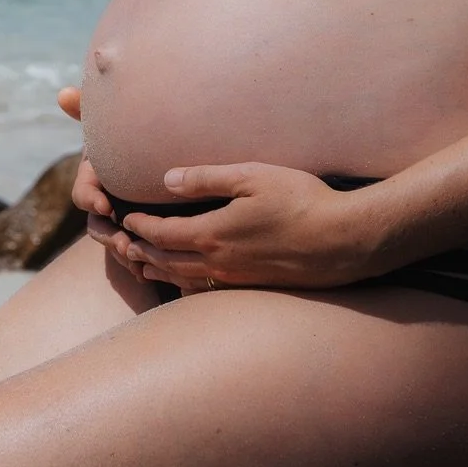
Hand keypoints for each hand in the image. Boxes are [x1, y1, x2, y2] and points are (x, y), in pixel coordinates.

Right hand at [57, 86, 140, 275]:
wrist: (185, 159)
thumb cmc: (147, 135)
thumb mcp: (122, 125)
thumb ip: (94, 110)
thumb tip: (63, 93)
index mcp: (100, 180)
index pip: (83, 193)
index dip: (89, 198)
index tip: (103, 204)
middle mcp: (110, 204)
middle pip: (99, 227)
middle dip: (110, 237)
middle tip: (127, 244)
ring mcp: (127, 223)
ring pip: (118, 246)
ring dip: (126, 256)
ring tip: (142, 263)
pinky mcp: (147, 237)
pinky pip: (140, 259)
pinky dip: (143, 268)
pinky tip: (153, 275)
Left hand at [116, 163, 380, 293]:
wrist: (344, 241)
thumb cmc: (302, 200)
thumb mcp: (253, 176)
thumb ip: (207, 177)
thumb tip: (166, 179)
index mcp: (212, 234)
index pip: (160, 233)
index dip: (138, 225)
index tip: (125, 216)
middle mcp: (218, 263)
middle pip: (164, 261)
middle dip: (139, 251)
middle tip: (122, 242)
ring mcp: (235, 280)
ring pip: (183, 279)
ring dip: (158, 270)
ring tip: (143, 262)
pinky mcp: (253, 287)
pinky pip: (205, 290)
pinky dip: (184, 284)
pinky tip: (186, 279)